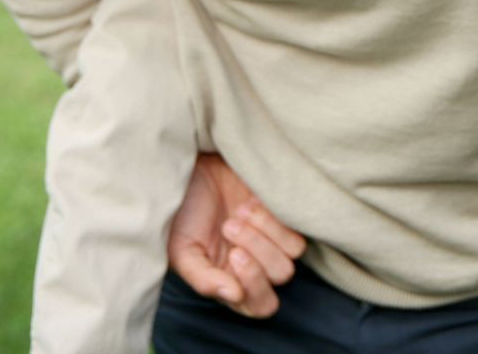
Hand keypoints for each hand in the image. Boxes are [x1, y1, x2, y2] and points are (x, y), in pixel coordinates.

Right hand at [167, 153, 306, 317]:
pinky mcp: (282, 214)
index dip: (255, 284)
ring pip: (293, 251)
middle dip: (258, 249)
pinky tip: (250, 201)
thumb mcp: (181, 251)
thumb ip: (204, 280)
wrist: (190, 172)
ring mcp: (272, 239)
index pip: (263, 305)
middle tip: (229, 226)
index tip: (234, 254)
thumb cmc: (181, 215)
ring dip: (265, 230)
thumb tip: (235, 296)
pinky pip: (296, 224)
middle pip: (281, 274)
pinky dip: (273, 214)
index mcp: (233, 282)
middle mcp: (257, 265)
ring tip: (238, 211)